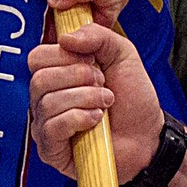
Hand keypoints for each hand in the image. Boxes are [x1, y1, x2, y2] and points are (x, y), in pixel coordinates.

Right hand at [27, 20, 161, 180]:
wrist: (148, 135)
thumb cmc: (133, 99)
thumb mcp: (122, 54)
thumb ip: (97, 35)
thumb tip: (65, 37)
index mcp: (57, 75)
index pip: (38, 58)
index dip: (64, 56)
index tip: (92, 61)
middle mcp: (46, 99)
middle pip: (39, 79)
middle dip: (78, 78)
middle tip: (102, 84)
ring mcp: (46, 125)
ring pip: (47, 102)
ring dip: (85, 98)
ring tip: (105, 103)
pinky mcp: (50, 150)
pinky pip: (51, 127)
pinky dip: (78, 118)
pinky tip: (95, 120)